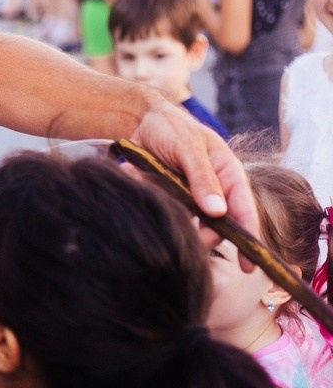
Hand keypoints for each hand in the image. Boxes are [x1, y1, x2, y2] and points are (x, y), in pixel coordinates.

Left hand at [129, 100, 260, 242]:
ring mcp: (192, 197)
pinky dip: (155, 202)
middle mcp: (214, 190)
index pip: (245, 211)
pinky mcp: (171, 199)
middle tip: (188, 238)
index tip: (249, 267)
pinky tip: (137, 176)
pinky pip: (166, 211)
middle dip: (203, 235)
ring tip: (155, 188)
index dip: (249, 239)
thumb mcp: (189, 148)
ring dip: (173, 214)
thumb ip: (202, 178)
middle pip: (217, 226)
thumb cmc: (173, 128)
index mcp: (229, 176)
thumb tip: (218, 212)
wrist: (141, 121)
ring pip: (190, 222)